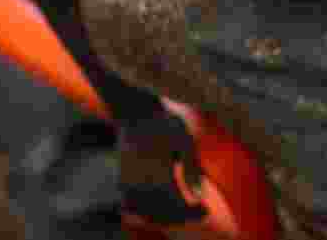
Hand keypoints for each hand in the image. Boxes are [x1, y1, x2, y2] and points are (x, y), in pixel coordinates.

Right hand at [118, 110, 206, 224]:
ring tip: (180, 206)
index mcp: (159, 175)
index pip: (177, 206)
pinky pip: (133, 205)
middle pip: (164, 213)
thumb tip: (199, 197)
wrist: (136, 111)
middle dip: (182, 215)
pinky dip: (146, 210)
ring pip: (147, 212)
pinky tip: (159, 202)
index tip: (205, 210)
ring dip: (165, 215)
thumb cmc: (165, 123)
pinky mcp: (121, 181)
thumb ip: (192, 169)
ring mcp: (128, 183)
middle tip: (198, 211)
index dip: (193, 213)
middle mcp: (141, 183)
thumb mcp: (186, 140)